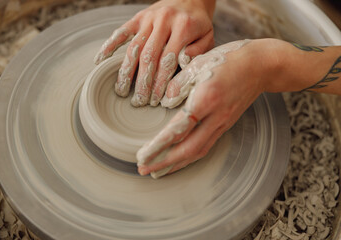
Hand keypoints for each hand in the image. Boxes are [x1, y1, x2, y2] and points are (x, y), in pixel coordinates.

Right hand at [94, 0, 214, 106]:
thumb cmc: (199, 24)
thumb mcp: (208, 37)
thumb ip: (198, 52)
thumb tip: (182, 64)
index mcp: (183, 27)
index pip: (168, 61)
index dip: (160, 83)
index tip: (155, 100)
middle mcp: (163, 21)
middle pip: (148, 57)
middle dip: (142, 82)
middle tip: (138, 102)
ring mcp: (148, 18)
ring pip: (133, 47)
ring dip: (126, 71)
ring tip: (121, 90)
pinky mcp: (138, 17)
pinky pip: (121, 32)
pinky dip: (108, 45)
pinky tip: (100, 60)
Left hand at [136, 39, 278, 177]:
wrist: (260, 66)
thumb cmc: (228, 60)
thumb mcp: (199, 63)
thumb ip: (178, 84)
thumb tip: (164, 102)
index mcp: (206, 99)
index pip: (178, 130)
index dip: (158, 146)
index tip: (142, 156)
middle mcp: (215, 117)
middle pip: (188, 149)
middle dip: (164, 162)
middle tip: (143, 170)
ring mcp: (222, 123)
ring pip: (197, 152)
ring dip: (176, 164)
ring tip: (158, 172)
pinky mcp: (225, 125)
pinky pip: (206, 146)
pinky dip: (189, 156)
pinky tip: (179, 159)